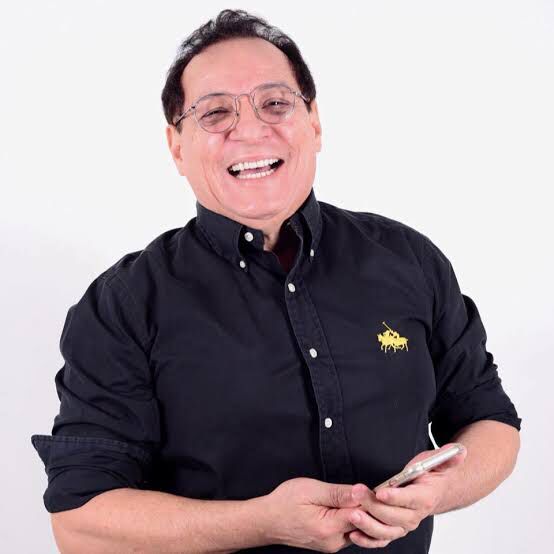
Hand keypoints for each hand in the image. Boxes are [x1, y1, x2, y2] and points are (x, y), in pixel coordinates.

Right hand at [262, 476, 400, 551]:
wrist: (267, 520)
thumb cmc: (285, 503)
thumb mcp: (310, 490)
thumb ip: (338, 493)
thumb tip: (360, 492)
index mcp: (329, 527)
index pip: (362, 514)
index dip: (371, 498)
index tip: (378, 487)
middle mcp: (334, 541)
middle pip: (364, 524)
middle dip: (372, 507)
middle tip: (377, 490)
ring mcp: (333, 545)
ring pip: (359, 528)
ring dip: (364, 513)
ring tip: (365, 496)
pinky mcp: (331, 543)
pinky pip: (351, 531)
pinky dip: (356, 519)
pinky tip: (354, 506)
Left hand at [346, 443, 467, 548]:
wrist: (433, 493)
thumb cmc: (431, 475)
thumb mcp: (437, 461)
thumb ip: (446, 457)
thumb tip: (458, 450)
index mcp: (425, 497)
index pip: (410, 499)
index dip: (396, 497)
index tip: (381, 492)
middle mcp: (415, 515)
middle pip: (394, 516)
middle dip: (374, 506)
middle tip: (358, 492)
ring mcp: (403, 525)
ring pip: (386, 531)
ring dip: (368, 524)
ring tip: (353, 514)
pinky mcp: (393, 530)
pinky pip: (380, 540)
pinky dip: (367, 540)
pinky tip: (354, 534)